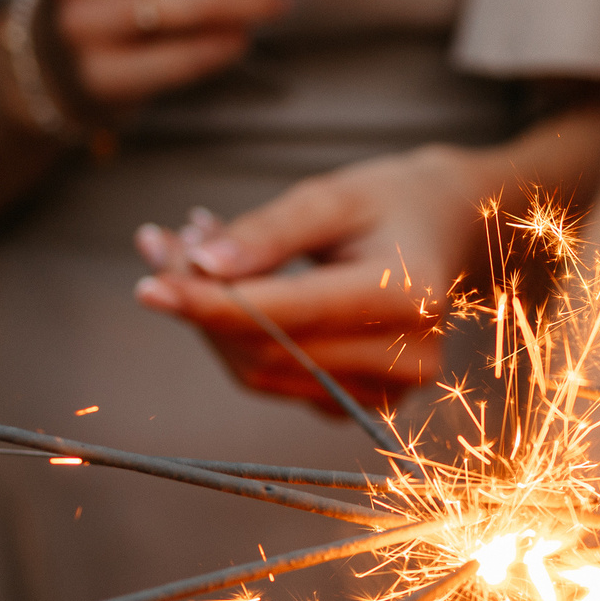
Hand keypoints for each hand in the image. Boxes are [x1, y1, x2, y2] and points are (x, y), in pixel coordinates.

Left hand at [135, 147, 487, 408]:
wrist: (450, 232)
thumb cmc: (391, 204)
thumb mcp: (331, 196)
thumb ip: (267, 233)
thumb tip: (200, 267)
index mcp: (406, 296)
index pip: (286, 316)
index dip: (209, 304)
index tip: (149, 286)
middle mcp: (406, 356)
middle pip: (267, 353)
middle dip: (202, 308)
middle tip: (163, 248)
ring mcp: (392, 389)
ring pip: (264, 375)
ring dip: (213, 325)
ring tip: (188, 259)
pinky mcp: (371, 404)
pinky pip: (281, 383)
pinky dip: (240, 342)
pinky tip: (229, 293)